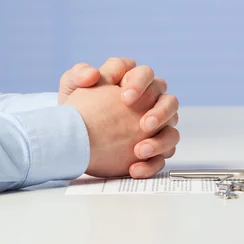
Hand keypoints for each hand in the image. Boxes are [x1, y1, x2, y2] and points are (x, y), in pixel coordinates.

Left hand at [65, 83, 179, 178]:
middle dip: (160, 113)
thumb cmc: (78, 108)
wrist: (73, 137)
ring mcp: (156, 130)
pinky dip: (150, 165)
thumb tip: (92, 75)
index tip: (125, 98)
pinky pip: (161, 159)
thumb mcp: (71, 88)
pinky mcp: (153, 153)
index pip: (146, 74)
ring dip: (160, 142)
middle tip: (144, 125)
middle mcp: (152, 104)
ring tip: (139, 151)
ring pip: (172, 133)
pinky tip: (133, 169)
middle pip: (170, 102)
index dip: (140, 84)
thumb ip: (78, 74)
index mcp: (136, 83)